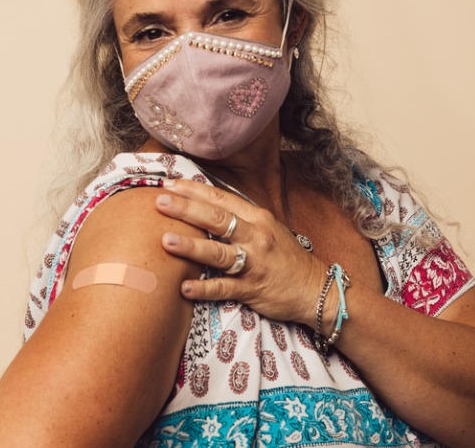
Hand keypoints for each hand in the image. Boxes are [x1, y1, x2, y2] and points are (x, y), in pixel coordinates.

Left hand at [155, 179, 326, 324]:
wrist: (315, 289)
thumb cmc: (285, 257)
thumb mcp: (267, 228)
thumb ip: (239, 217)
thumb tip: (203, 204)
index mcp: (257, 218)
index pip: (221, 199)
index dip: (194, 191)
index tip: (169, 185)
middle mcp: (255, 236)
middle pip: (217, 219)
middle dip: (186, 209)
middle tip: (159, 202)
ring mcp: (254, 263)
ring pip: (219, 252)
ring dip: (191, 246)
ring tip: (166, 241)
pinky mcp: (252, 289)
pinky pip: (225, 288)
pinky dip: (204, 288)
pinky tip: (184, 288)